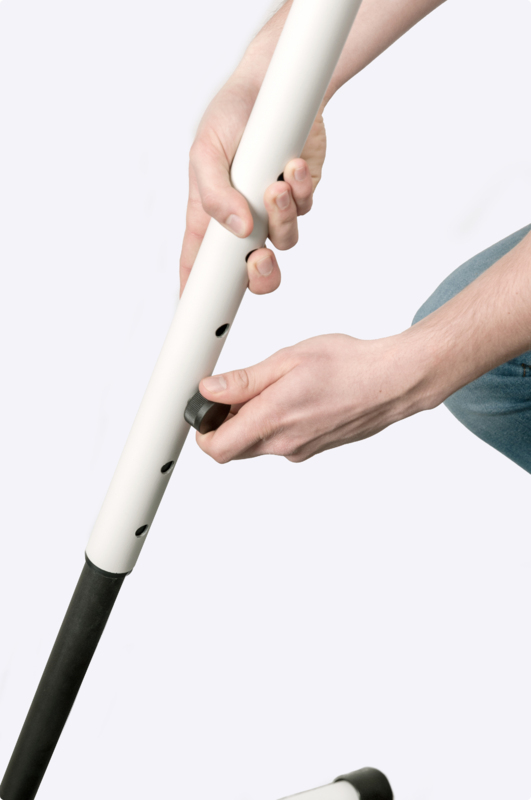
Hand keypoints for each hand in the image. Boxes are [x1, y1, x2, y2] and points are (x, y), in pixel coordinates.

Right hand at [179, 74, 326, 295]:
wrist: (273, 83)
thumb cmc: (229, 115)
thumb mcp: (205, 150)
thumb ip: (214, 194)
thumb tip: (238, 230)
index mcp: (209, 214)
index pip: (199, 265)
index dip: (199, 293)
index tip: (201, 317)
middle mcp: (241, 218)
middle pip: (250, 272)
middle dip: (259, 276)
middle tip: (260, 260)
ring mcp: (272, 210)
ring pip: (284, 242)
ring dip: (283, 218)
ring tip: (277, 186)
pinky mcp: (300, 194)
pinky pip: (305, 209)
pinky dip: (302, 190)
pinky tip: (293, 164)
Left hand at [195, 333, 432, 462]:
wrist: (393, 382)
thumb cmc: (348, 365)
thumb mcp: (288, 359)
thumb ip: (245, 381)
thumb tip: (208, 391)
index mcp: (274, 419)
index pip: (217, 449)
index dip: (202, 430)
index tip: (204, 407)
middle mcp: (285, 444)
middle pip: (234, 448)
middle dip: (226, 423)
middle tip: (239, 390)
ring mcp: (301, 450)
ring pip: (258, 444)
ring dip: (254, 421)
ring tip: (276, 386)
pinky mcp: (313, 449)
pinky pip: (281, 442)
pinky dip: (277, 423)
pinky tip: (296, 396)